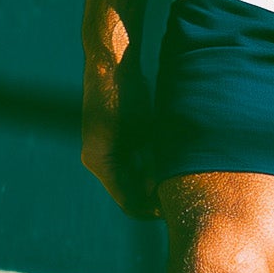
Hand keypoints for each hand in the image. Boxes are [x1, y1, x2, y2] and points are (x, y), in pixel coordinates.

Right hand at [82, 51, 159, 220]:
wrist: (110, 62)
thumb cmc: (129, 94)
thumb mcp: (147, 131)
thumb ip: (154, 162)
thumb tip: (165, 187)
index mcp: (101, 162)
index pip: (128, 202)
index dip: (151, 210)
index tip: (173, 210)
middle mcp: (95, 159)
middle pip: (127, 192)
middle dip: (151, 196)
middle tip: (178, 196)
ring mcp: (98, 148)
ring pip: (127, 176)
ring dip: (148, 180)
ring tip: (174, 178)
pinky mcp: (105, 137)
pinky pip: (124, 161)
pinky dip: (142, 165)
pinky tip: (163, 159)